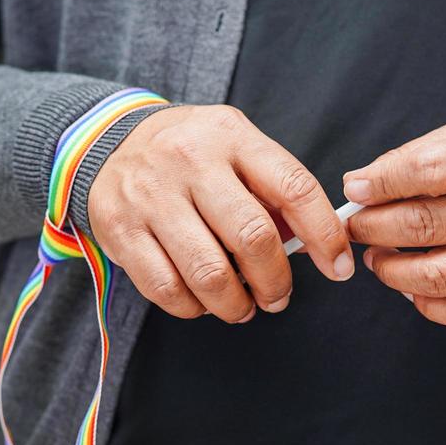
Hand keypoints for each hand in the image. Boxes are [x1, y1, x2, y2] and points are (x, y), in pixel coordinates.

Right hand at [88, 105, 353, 321]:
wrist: (107, 141)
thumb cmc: (192, 153)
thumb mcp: (237, 147)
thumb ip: (274, 189)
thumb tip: (313, 243)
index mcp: (233, 137)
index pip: (294, 188)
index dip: (325, 235)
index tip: (338, 266)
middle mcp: (190, 161)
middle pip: (252, 237)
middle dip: (276, 281)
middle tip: (278, 297)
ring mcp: (151, 196)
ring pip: (209, 272)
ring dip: (236, 304)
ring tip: (243, 307)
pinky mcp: (119, 229)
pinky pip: (167, 288)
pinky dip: (193, 307)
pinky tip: (202, 302)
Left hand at [343, 123, 445, 328]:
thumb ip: (421, 156)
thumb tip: (361, 185)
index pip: (427, 171)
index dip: (380, 183)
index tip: (355, 189)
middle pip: (424, 225)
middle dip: (373, 228)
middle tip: (356, 227)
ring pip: (437, 275)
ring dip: (391, 271)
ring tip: (377, 258)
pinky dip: (426, 304)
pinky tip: (413, 287)